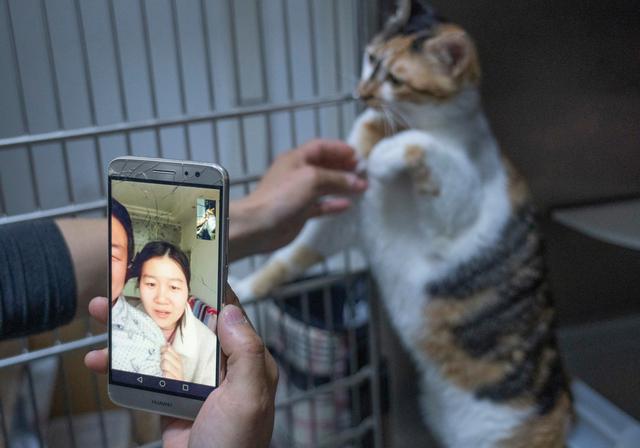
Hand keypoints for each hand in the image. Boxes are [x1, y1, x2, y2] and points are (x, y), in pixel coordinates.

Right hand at [84, 287, 277, 447]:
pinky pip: (144, 374)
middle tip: (126, 287)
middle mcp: (221, 368)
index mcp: (245, 361)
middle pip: (187, 324)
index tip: (183, 269)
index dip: (206, 290)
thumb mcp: (248, 397)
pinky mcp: (170, 400)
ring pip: (161, 345)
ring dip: (130, 330)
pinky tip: (98, 359)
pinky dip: (121, 365)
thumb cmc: (234, 444)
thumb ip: (245, 352)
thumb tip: (231, 310)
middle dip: (156, 305)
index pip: (228, 314)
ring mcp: (193, 383)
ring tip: (100, 312)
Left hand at [229, 139, 366, 259]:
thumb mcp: (312, 179)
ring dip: (342, 186)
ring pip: (324, 186)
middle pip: (324, 166)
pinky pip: (321, 206)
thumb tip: (357, 181)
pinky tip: (347, 205)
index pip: (321, 147)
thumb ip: (337, 178)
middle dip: (344, 167)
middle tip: (362, 172)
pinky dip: (333, 204)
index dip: (339, 149)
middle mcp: (297, 173)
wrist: (259, 225)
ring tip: (361, 188)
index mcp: (296, 158)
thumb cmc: (281, 196)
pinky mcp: (300, 212)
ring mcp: (299, 194)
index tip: (357, 155)